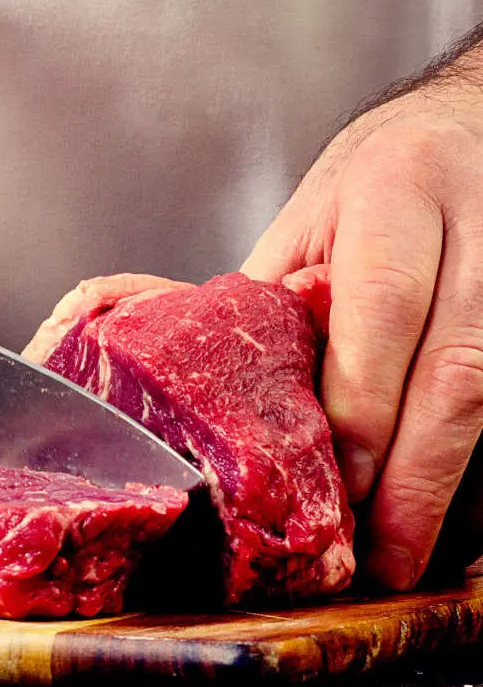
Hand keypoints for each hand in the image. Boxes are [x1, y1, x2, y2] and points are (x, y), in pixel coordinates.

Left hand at [242, 48, 482, 590]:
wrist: (472, 127)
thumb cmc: (382, 174)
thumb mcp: (312, 217)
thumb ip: (278, 301)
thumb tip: (228, 397)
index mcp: (395, 192)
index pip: (382, 307)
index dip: (362, 404)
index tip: (335, 483)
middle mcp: (479, 229)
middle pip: (460, 371)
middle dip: (418, 480)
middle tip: (378, 559)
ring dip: (460, 493)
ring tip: (411, 557)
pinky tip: (457, 520)